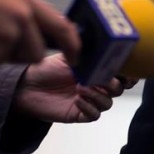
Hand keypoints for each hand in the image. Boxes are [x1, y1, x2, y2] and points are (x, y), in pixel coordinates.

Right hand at [0, 0, 79, 64]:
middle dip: (24, 54)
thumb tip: (49, 33)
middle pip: (37, 53)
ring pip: (13, 59)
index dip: (73, 45)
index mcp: (27, 1)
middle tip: (2, 40)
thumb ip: (28, 14)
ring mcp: (6, 35)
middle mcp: (22, 17)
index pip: (63, 27)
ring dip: (0, 54)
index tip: (77, 56)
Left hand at [12, 53, 131, 122]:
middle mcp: (96, 86)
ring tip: (81, 88)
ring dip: (98, 95)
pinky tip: (77, 100)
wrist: (26, 85)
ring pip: (108, 103)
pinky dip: (89, 107)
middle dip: (113, 84)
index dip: (127, 73)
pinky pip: (94, 115)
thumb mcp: (68, 55)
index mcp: (97, 71)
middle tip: (102, 79)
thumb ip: (85, 50)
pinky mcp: (80, 114)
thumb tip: (99, 38)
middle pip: (119, 90)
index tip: (125, 71)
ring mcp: (89, 101)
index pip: (121, 74)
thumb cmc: (46, 69)